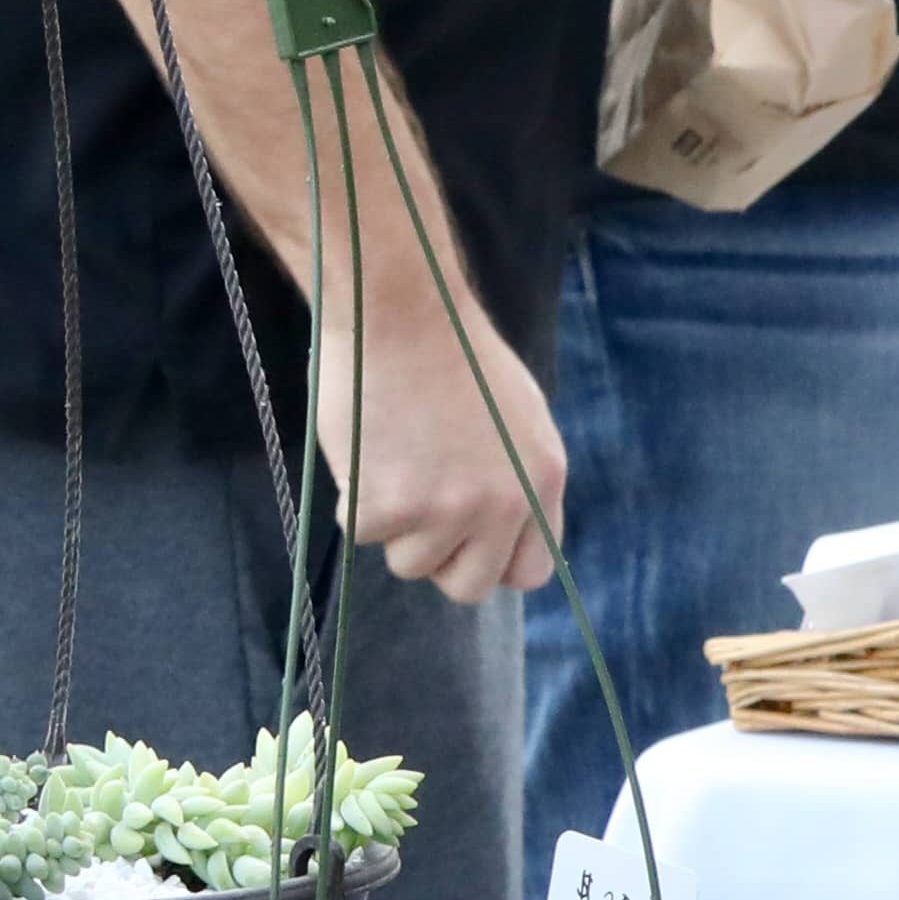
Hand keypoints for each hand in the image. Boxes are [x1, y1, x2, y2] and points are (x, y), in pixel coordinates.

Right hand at [344, 260, 566, 601]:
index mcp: (544, 480)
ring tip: (394, 460)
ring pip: (410, 563)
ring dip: (394, 525)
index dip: (493, 562)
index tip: (467, 544)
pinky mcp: (389, 506)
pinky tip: (366, 449)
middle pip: (470, 586)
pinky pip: (362, 534)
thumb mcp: (517, 419)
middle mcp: (505, 503)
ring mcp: (447, 509)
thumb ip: (514, 479)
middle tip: (418, 509)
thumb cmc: (453, 354)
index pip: (532, 571)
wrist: (403, 314)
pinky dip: (354, 501)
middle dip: (440, 558)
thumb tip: (501, 529)